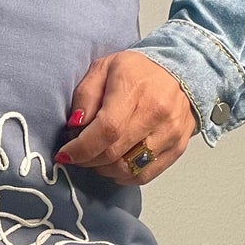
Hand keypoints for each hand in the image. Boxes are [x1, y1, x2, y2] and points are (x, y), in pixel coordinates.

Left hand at [56, 51, 198, 184]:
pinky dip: (124, 176)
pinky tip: (115, 164)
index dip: (82, 148)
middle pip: (115, 153)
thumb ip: (86, 95)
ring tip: (96, 157)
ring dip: (104, 169)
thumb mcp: (103, 68)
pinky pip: (145, 175)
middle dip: (88, 160)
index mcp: (134, 89)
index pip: (107, 130)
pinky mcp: (177, 147)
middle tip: (78, 154)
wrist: (180, 71)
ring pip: (129, 168)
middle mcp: (156, 112)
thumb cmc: (137, 70)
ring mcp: (170, 132)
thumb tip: (75, 126)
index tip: (65, 154)